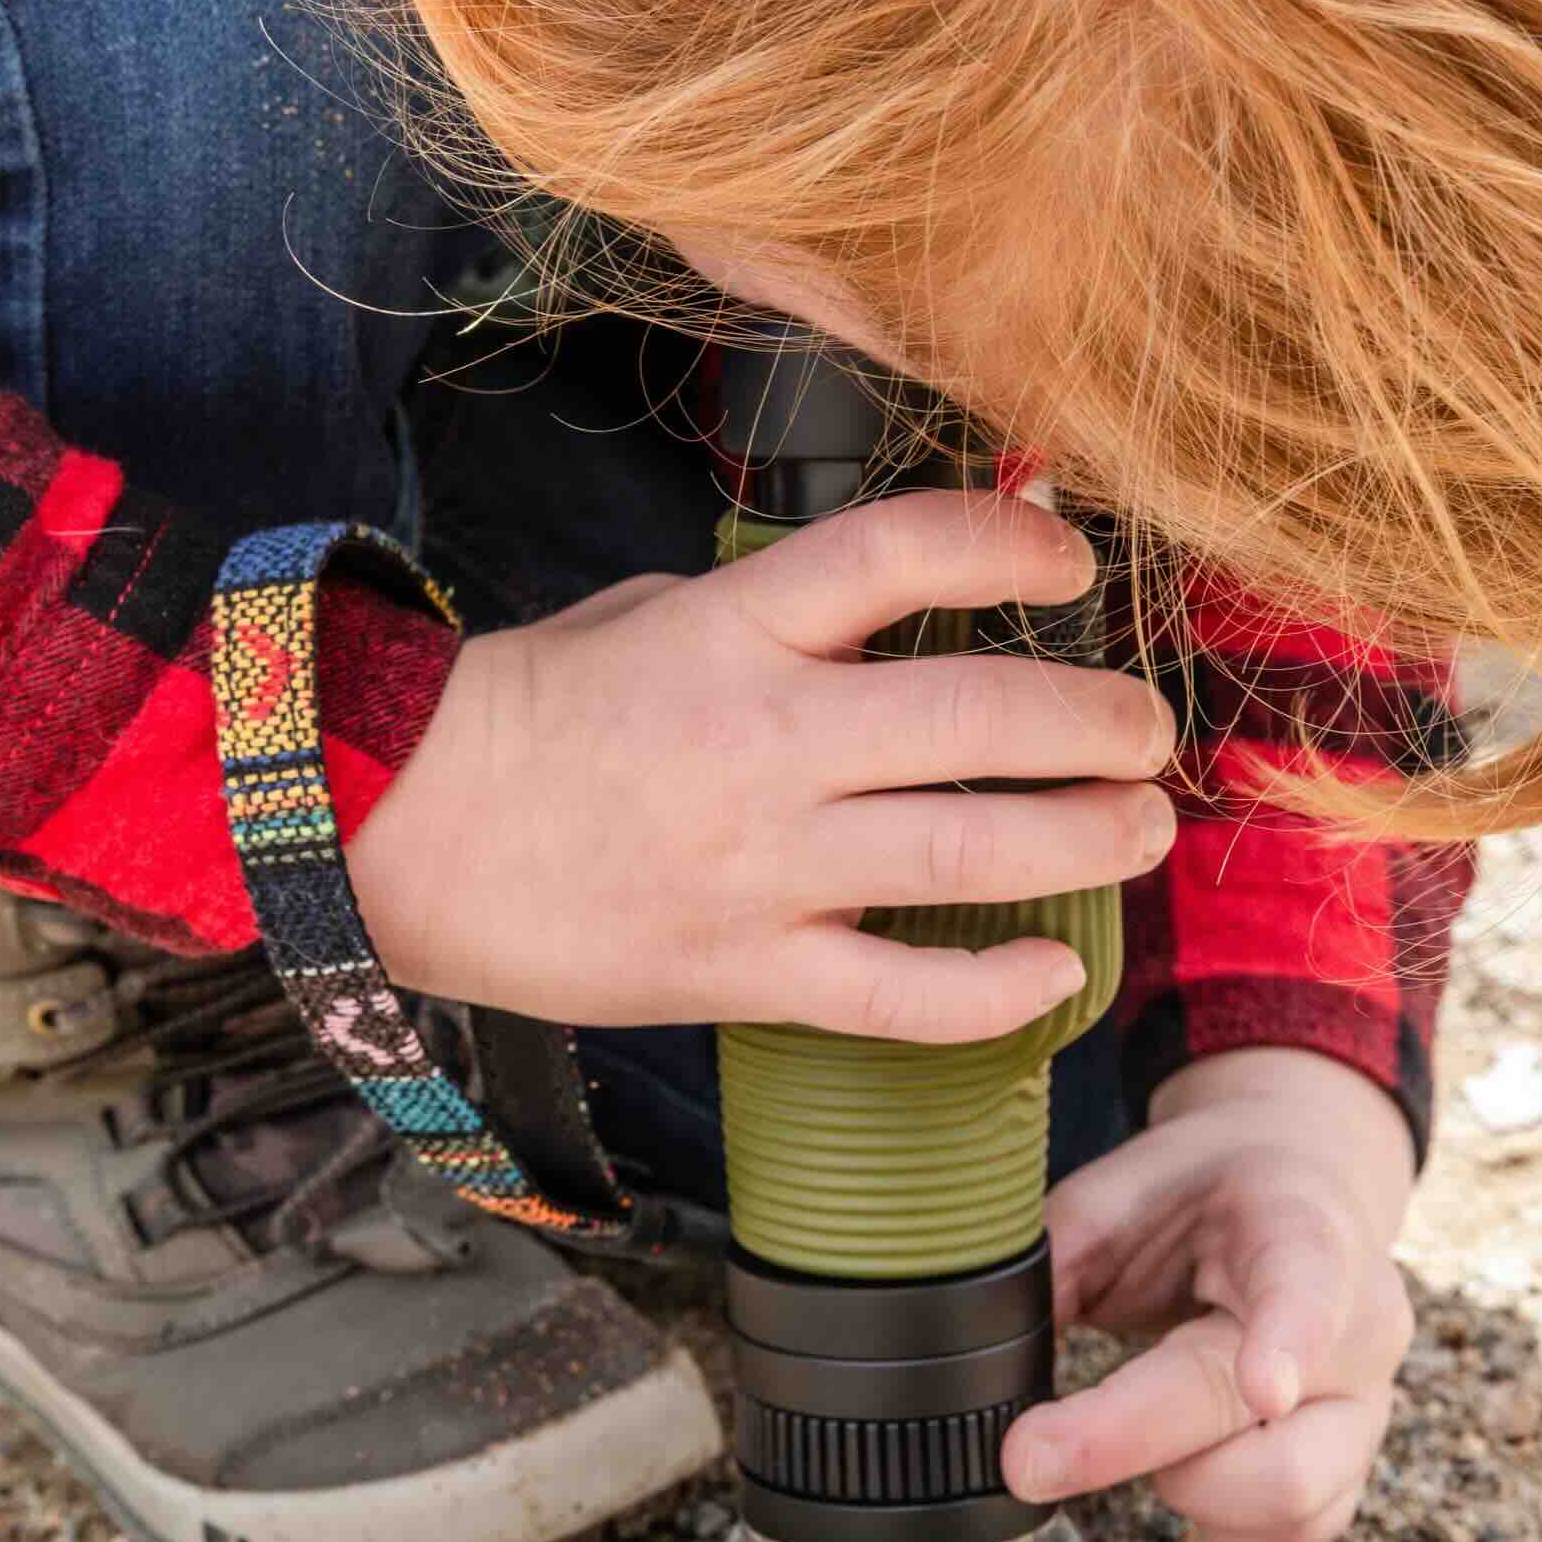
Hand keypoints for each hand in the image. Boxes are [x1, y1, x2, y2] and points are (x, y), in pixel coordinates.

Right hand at [345, 487, 1176, 1034]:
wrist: (394, 835)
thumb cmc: (522, 719)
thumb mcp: (644, 616)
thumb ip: (768, 612)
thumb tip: (888, 611)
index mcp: (733, 631)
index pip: (904, 554)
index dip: (1013, 544)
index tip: (1073, 565)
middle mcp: (762, 740)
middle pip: (981, 717)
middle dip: (1098, 723)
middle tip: (1147, 732)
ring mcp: (757, 866)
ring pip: (969, 856)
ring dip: (1085, 843)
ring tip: (1139, 832)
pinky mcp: (738, 971)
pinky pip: (898, 997)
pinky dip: (992, 995)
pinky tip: (1048, 976)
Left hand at [1001, 1050, 1415, 1541]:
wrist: (1296, 1183)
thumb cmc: (1203, 1191)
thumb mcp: (1118, 1192)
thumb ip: (1057, 1263)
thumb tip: (984, 1359)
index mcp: (1301, 1230)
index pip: (1307, 1285)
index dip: (1286, 1342)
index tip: (1263, 1391)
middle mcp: (1360, 1327)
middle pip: (1271, 1427)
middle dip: (1134, 1446)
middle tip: (1028, 1453)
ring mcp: (1367, 1406)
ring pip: (1292, 1500)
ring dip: (1184, 1488)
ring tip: (1134, 1431)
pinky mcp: (1355, 1466)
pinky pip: (1295, 1534)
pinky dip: (1221, 1522)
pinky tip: (1182, 1468)